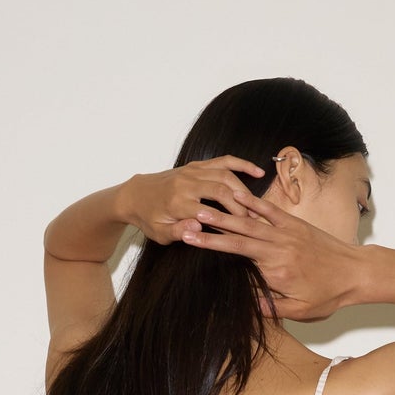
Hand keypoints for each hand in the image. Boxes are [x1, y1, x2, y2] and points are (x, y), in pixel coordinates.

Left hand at [124, 158, 268, 246]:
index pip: (209, 211)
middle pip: (221, 190)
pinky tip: (258, 171)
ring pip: (225, 174)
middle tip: (253, 221)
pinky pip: (223, 161)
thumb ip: (178, 231)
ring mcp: (193, 170)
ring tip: (256, 206)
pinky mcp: (197, 165)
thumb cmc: (149, 218)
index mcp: (177, 202)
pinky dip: (242, 164)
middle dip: (240, 206)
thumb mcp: (160, 233)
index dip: (228, 222)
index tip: (242, 233)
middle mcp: (186, 183)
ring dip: (244, 189)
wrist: (136, 195)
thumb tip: (198, 228)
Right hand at [178, 194, 364, 320]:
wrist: (356, 273)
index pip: (237, 255)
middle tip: (189, 220)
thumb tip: (244, 303)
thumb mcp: (298, 310)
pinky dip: (252, 203)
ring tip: (204, 206)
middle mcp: (279, 247)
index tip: (190, 240)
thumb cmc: (328, 295)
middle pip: (239, 234)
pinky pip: (270, 211)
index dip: (212, 246)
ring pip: (251, 220)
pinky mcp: (295, 224)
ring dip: (226, 213)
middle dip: (212, 227)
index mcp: (276, 270)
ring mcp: (287, 233)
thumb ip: (270, 306)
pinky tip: (236, 195)